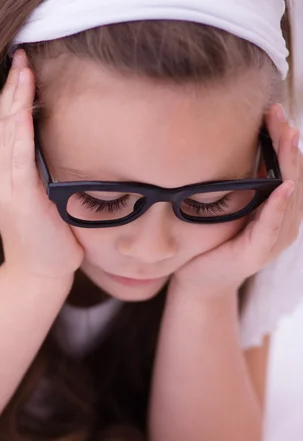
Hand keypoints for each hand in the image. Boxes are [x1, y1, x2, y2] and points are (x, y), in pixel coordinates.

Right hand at [0, 50, 83, 281]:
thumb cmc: (42, 230)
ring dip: (15, 101)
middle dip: (10, 87)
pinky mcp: (19, 199)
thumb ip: (31, 164)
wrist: (40, 269)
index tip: (20, 68)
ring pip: (4, 133)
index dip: (4, 93)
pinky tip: (24, 111)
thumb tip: (47, 136)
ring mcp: (2, 186)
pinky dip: (19, 133)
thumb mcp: (33, 191)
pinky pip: (17, 159)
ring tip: (25, 72)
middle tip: (22, 57)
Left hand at [172, 104, 301, 298]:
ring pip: (290, 195)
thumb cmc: (213, 239)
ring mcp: (275, 237)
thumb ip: (241, 181)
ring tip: (287, 137)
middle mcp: (284, 220)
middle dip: (287, 143)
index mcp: (278, 207)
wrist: (199, 278)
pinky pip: (272, 224)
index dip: (283, 139)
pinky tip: (283, 186)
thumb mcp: (229, 204)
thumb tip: (234, 141)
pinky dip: (279, 205)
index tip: (273, 110)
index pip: (287, 166)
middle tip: (279, 114)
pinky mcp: (260, 252)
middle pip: (293, 175)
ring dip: (289, 165)